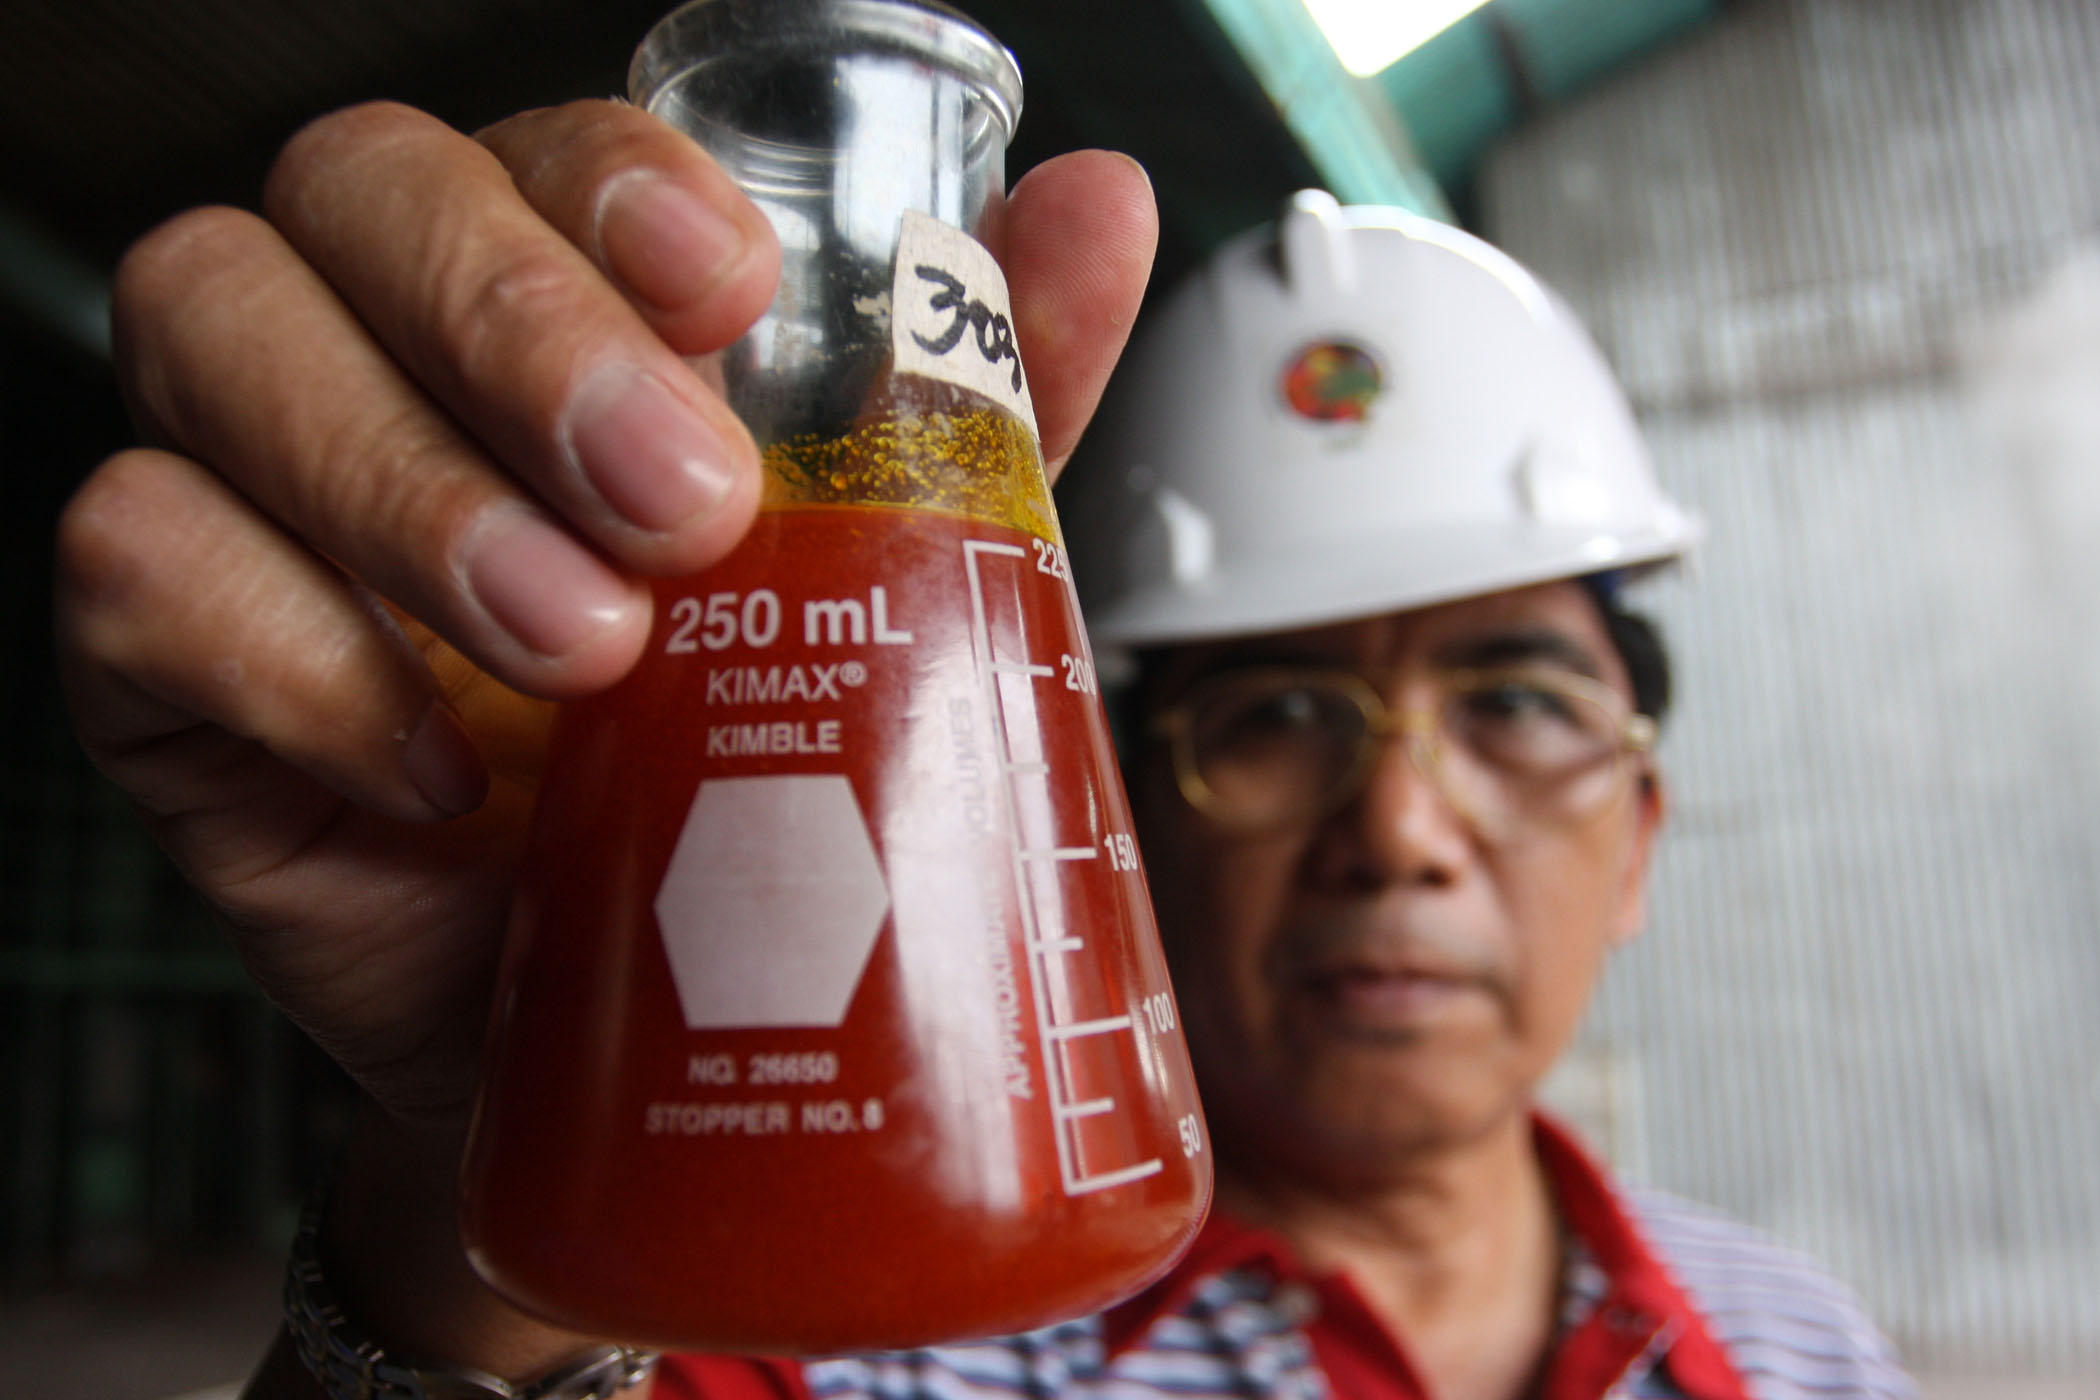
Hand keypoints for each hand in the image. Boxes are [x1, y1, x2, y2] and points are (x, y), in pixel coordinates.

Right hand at [54, 98, 1154, 1386]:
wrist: (663, 1025)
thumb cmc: (761, 778)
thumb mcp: (887, 586)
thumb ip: (974, 394)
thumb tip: (1101, 203)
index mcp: (559, 303)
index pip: (532, 143)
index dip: (610, 185)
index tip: (734, 293)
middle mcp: (386, 350)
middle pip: (355, 188)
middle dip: (519, 326)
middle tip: (681, 505)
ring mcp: (257, 484)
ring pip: (212, 325)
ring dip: (407, 477)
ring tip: (587, 649)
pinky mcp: (164, 652)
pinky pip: (139, 562)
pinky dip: (293, 650)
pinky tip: (441, 762)